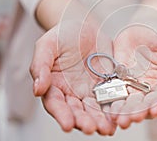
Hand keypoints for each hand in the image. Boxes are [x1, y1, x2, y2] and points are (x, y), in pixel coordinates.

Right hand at [30, 20, 115, 134]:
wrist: (84, 27)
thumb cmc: (62, 35)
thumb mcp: (47, 45)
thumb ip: (40, 65)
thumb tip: (37, 89)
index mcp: (54, 86)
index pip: (56, 104)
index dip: (61, 115)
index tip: (67, 125)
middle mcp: (71, 93)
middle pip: (77, 111)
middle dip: (84, 121)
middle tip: (91, 129)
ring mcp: (90, 91)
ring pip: (95, 109)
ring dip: (100, 121)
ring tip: (107, 129)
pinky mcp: (107, 85)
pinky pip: (111, 98)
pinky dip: (115, 109)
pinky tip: (119, 117)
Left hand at [109, 19, 156, 128]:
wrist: (146, 24)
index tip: (154, 111)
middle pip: (149, 103)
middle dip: (140, 112)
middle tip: (129, 119)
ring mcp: (139, 85)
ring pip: (132, 102)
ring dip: (125, 111)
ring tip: (116, 117)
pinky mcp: (123, 80)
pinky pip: (118, 91)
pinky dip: (112, 100)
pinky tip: (106, 106)